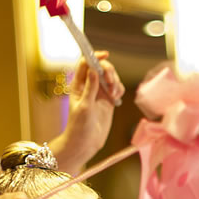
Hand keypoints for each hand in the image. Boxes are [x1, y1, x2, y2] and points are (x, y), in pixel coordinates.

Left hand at [58, 52, 125, 167]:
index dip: (95, 56)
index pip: (86, 63)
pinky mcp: (108, 100)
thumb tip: (94, 70)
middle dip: (109, 71)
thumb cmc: (79, 126)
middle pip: (101, 67)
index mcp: (78, 84)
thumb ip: (90, 88)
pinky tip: (116, 98)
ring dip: (115, 81)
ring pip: (111, 77)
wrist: (85, 143)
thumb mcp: (84, 106)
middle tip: (111, 82)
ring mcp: (99, 92)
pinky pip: (117, 88)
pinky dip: (119, 89)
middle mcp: (89, 86)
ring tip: (113, 94)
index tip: (105, 55)